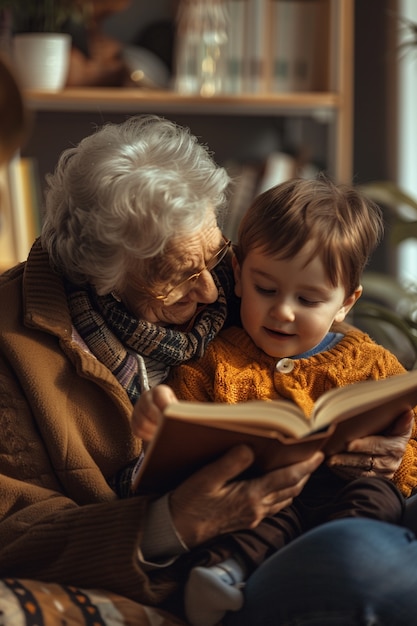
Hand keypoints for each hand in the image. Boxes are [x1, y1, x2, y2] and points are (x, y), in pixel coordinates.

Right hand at [132, 385, 177, 441]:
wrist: (161, 411)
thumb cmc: (173, 410)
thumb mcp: (178, 406)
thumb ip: (180, 410)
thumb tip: (187, 418)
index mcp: (159, 391)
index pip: (160, 397)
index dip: (165, 409)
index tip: (172, 419)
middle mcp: (146, 397)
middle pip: (149, 410)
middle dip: (159, 422)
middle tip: (168, 430)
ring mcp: (138, 408)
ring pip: (142, 422)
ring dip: (153, 431)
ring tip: (163, 435)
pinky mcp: (133, 420)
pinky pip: (137, 430)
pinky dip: (147, 436)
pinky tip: (155, 437)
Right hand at [170, 445, 323, 547]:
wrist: (177, 530)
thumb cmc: (189, 502)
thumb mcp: (206, 477)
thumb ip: (231, 462)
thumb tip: (251, 448)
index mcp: (250, 497)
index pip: (287, 479)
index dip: (305, 466)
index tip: (319, 453)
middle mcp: (257, 509)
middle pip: (291, 490)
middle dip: (305, 474)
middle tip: (314, 457)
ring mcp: (253, 517)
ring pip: (285, 500)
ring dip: (296, 484)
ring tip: (301, 469)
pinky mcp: (247, 521)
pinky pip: (274, 506)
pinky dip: (283, 494)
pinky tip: (279, 487)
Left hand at [327, 409, 413, 479]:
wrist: (392, 455)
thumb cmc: (391, 436)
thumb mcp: (399, 428)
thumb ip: (401, 422)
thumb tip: (408, 413)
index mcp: (395, 447)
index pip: (377, 446)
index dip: (363, 446)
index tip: (349, 444)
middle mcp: (389, 463)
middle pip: (365, 461)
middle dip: (347, 458)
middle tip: (332, 454)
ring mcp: (380, 474)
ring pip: (358, 472)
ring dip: (342, 466)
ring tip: (329, 460)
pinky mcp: (372, 480)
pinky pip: (355, 478)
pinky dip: (342, 472)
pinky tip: (333, 466)